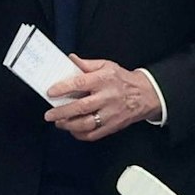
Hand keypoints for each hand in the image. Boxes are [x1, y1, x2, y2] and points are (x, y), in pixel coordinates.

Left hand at [43, 56, 159, 141]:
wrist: (145, 95)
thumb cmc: (122, 80)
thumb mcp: (107, 66)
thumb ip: (87, 64)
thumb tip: (70, 59)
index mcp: (104, 80)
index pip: (80, 83)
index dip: (63, 88)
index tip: (51, 92)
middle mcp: (107, 97)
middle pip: (81, 107)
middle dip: (62, 112)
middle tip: (49, 114)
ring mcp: (111, 114)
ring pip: (86, 123)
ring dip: (69, 125)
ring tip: (59, 123)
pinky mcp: (113, 126)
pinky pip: (93, 134)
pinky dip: (80, 134)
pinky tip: (72, 130)